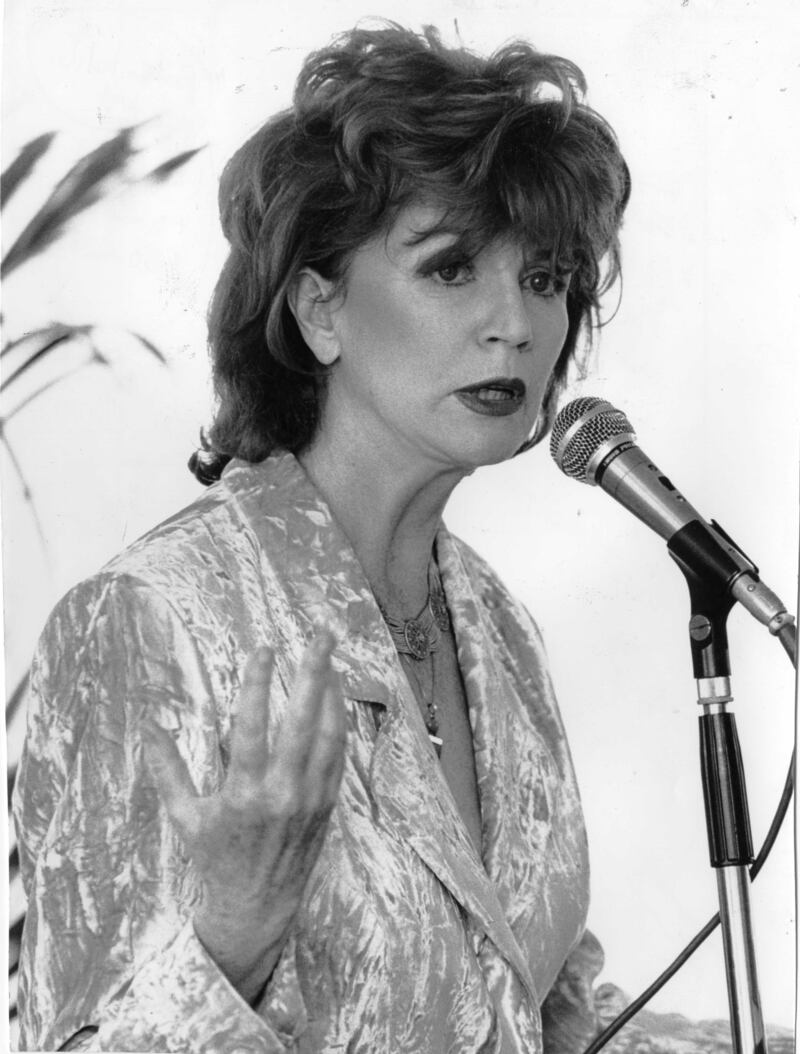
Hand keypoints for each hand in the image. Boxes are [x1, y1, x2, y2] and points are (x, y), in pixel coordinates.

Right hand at [144, 630, 345, 1003]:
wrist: (257, 906)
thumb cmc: (216, 858)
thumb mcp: (185, 817)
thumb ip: (167, 770)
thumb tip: (146, 725)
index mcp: (243, 794)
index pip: (252, 726)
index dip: (258, 683)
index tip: (264, 648)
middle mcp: (282, 792)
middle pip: (303, 720)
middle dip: (313, 672)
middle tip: (321, 635)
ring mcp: (310, 797)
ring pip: (328, 733)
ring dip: (332, 690)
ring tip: (330, 655)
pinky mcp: (327, 803)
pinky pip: (338, 754)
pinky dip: (339, 721)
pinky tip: (336, 696)